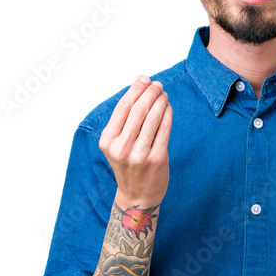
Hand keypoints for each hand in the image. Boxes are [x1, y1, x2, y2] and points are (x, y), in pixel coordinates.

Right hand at [99, 75, 172, 208]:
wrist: (137, 196)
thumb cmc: (128, 166)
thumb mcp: (116, 146)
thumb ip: (124, 122)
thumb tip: (139, 90)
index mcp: (108, 142)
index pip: (122, 108)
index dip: (135, 90)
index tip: (144, 79)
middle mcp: (122, 148)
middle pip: (139, 110)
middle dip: (150, 92)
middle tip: (157, 84)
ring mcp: (140, 154)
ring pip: (153, 118)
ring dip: (161, 101)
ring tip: (163, 94)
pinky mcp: (157, 159)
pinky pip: (165, 130)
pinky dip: (168, 114)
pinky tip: (168, 107)